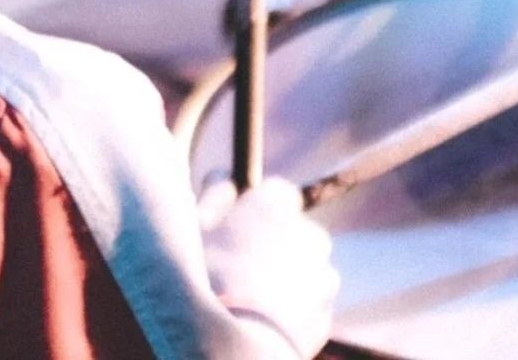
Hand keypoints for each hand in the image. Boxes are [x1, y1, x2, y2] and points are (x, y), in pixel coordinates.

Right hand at [199, 178, 337, 358]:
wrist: (232, 347)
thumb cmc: (204, 280)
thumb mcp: (193, 228)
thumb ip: (213, 193)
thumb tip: (224, 175)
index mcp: (276, 206)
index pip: (276, 191)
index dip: (256, 208)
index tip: (237, 225)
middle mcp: (309, 234)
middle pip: (293, 232)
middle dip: (272, 244)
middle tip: (237, 268)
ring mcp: (323, 277)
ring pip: (302, 270)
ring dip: (283, 279)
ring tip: (248, 302)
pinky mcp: (325, 317)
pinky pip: (306, 306)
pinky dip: (290, 311)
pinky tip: (261, 324)